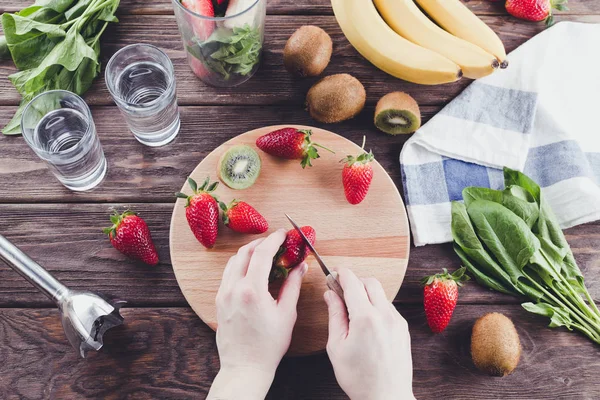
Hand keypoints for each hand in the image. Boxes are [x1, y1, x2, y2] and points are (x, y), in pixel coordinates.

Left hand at [207, 229, 307, 399]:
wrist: (245, 367)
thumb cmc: (268, 345)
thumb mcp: (286, 314)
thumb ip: (293, 285)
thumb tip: (301, 266)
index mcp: (252, 290)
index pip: (261, 254)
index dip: (273, 240)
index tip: (283, 234)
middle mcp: (233, 289)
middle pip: (244, 253)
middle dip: (260, 243)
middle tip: (274, 241)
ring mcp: (223, 295)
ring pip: (233, 262)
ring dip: (248, 253)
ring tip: (263, 254)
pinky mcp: (219, 302)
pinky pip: (227, 275)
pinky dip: (239, 266)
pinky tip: (251, 270)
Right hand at [325, 268, 414, 399]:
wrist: (386, 397)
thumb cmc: (358, 377)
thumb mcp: (337, 346)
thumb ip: (335, 315)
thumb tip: (330, 294)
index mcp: (365, 318)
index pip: (353, 283)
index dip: (341, 274)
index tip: (333, 273)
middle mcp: (385, 315)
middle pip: (370, 282)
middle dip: (355, 281)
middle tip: (341, 291)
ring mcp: (397, 321)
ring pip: (381, 294)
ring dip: (366, 294)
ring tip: (353, 311)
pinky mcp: (403, 329)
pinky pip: (388, 308)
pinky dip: (376, 306)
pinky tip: (366, 322)